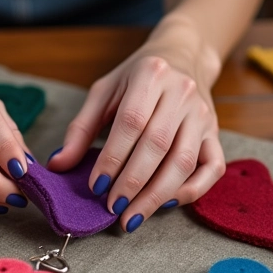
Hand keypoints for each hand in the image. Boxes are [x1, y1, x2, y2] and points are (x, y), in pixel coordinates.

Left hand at [48, 30, 224, 232]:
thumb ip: (81, 127)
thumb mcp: (105, 91)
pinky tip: (167, 203)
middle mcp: (181, 92)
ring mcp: (202, 113)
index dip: (113, 157)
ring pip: (184, 161)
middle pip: (158, 144)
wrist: (183, 57)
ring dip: (157, 195)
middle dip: (133, 182)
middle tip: (112, 208)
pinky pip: (213, 167)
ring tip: (132, 216)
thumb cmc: (137, 77)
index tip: (96, 186)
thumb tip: (57, 165)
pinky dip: (192, 190)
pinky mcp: (215, 132)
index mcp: (150, 74)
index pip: (131, 122)